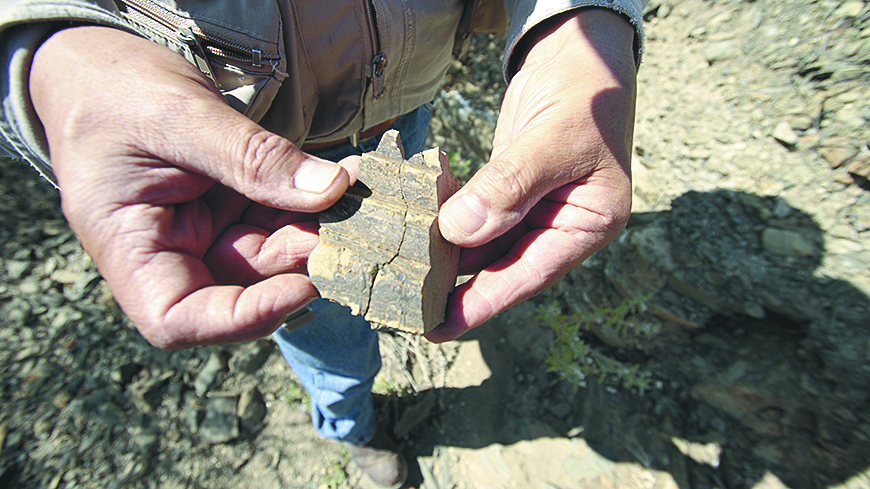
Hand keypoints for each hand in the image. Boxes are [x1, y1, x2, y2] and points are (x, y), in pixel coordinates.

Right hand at [30, 27, 355, 348]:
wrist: (96, 63)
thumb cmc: (113, 89)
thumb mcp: (180, 116)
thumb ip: (252, 157)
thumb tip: (331, 188)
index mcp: (127, 249)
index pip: (176, 319)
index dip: (243, 318)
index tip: (303, 287)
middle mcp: (166, 252)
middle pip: (238, 285)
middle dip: (294, 258)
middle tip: (344, 218)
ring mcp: (198, 232)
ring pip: (266, 252)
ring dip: (309, 226)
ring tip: (344, 184)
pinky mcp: (223, 208)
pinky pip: (272, 218)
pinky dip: (305, 200)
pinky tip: (336, 173)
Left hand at [428, 9, 636, 341]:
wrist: (579, 51)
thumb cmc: (585, 95)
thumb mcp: (552, 141)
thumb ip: (508, 187)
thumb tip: (459, 231)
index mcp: (587, 226)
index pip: (528, 275)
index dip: (483, 303)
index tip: (439, 328)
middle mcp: (560, 225)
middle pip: (502, 265)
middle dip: (457, 285)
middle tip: (407, 305)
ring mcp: (535, 207)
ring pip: (485, 242)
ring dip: (447, 254)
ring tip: (402, 273)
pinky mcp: (510, 189)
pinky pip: (476, 213)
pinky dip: (448, 220)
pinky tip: (416, 226)